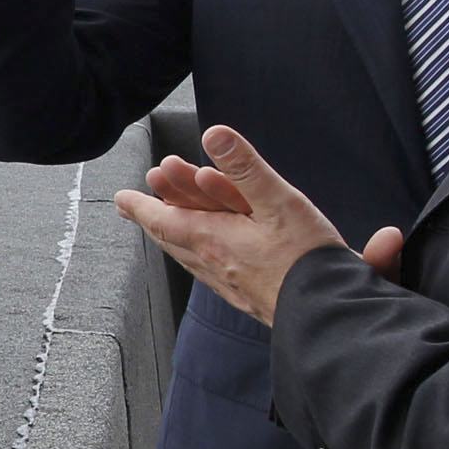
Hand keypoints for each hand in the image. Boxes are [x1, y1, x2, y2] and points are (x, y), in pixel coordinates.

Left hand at [113, 125, 405, 324]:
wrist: (327, 314)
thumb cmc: (305, 258)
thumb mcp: (278, 201)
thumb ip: (244, 168)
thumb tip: (213, 133)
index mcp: (213, 239)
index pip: (163, 219)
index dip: (140, 206)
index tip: (121, 199)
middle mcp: (214, 264)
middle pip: (172, 238)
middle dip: (154, 217)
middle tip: (137, 204)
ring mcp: (230, 284)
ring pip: (190, 257)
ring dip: (175, 235)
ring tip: (168, 225)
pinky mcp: (248, 297)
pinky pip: (211, 272)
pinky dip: (199, 256)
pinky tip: (210, 259)